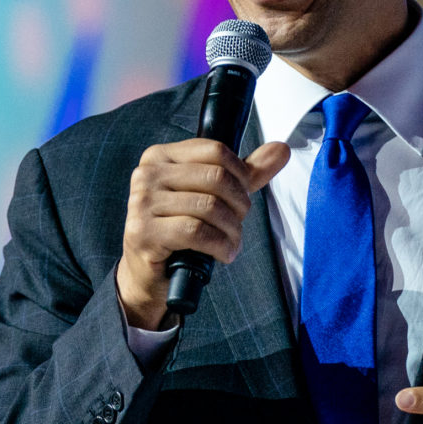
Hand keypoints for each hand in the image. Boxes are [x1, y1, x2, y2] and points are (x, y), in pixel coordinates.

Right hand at [116, 138, 289, 329]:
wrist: (147, 274)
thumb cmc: (180, 232)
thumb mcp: (213, 196)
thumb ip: (245, 173)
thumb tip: (280, 149)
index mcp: (161, 156)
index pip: (216, 150)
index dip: (240, 175)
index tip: (242, 197)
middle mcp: (147, 174)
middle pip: (216, 177)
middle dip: (238, 205)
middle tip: (237, 224)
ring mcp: (141, 202)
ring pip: (209, 207)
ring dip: (232, 231)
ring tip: (232, 243)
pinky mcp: (143, 232)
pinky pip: (196, 232)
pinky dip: (219, 245)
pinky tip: (222, 253)